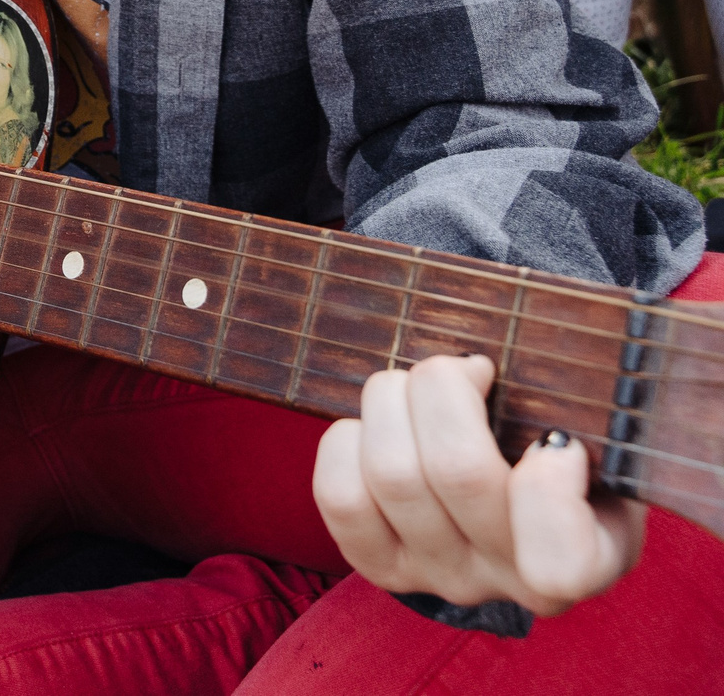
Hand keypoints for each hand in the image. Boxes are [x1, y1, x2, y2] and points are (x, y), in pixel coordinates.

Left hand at [315, 354, 644, 613]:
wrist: (518, 494)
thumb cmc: (564, 445)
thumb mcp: (606, 436)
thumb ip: (588, 417)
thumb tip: (526, 375)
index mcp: (591, 558)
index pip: (561, 559)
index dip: (550, 484)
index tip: (556, 435)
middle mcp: (510, 579)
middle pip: (457, 474)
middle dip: (444, 387)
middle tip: (464, 366)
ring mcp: (440, 575)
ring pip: (391, 475)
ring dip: (391, 400)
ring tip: (414, 385)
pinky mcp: (381, 564)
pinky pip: (340, 497)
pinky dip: (347, 440)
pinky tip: (378, 425)